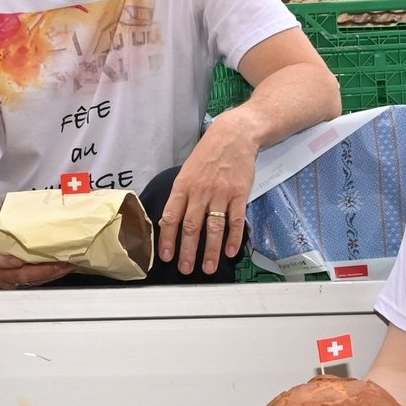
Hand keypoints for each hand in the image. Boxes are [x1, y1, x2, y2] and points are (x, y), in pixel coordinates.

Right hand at [0, 227, 73, 289]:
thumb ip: (9, 226)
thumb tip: (37, 216)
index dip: (7, 262)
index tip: (20, 260)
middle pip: (17, 275)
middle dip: (41, 270)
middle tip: (58, 263)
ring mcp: (2, 281)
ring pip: (27, 282)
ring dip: (50, 275)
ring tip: (66, 266)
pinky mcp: (13, 285)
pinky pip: (32, 283)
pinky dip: (48, 277)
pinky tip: (61, 270)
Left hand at [159, 122, 256, 275]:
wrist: (234, 136)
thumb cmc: (207, 155)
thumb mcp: (187, 171)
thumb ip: (181, 196)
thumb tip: (170, 222)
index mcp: (183, 186)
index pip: (171, 217)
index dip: (167, 239)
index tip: (166, 256)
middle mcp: (200, 192)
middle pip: (191, 226)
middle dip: (187, 251)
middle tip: (185, 269)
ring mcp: (220, 193)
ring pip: (213, 227)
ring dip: (210, 250)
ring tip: (207, 268)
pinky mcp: (239, 194)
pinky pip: (236, 220)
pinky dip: (234, 238)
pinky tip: (231, 252)